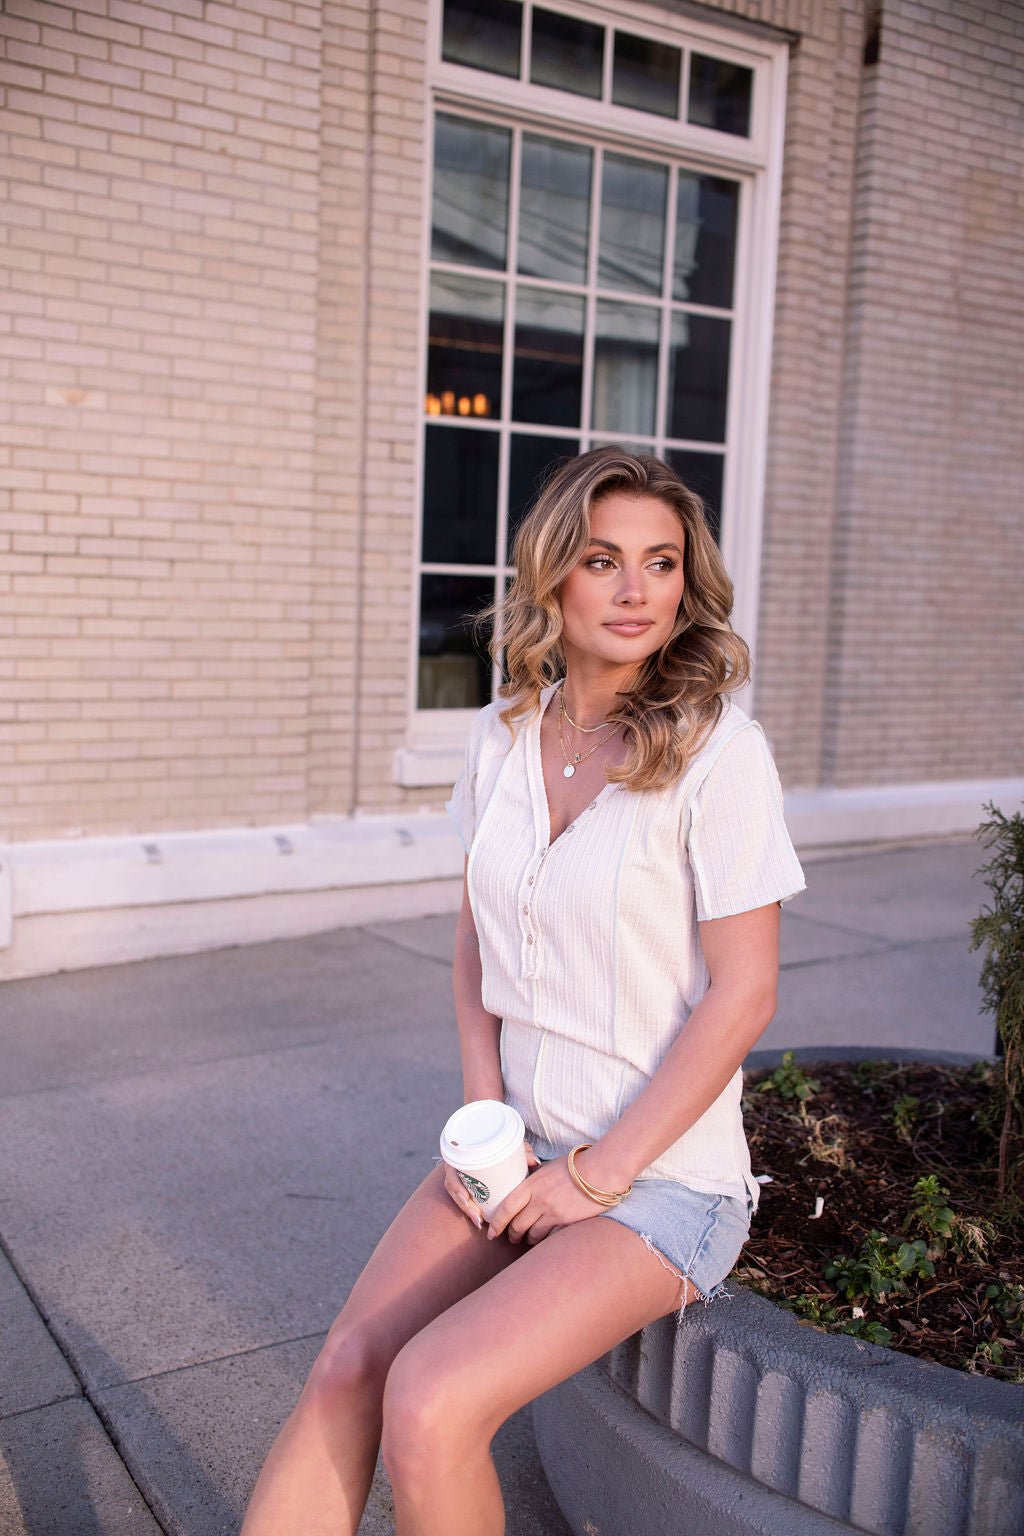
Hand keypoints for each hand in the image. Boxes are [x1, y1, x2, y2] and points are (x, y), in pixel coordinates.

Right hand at [442, 1140, 541, 1229]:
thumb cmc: (500, 1143)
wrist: (493, 1142)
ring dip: (467, 1209)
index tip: (466, 1198)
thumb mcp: (509, 1145)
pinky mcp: (465, 1185)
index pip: (450, 1169)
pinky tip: (478, 1220)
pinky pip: (463, 1199)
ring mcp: (459, 1175)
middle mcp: (456, 1164)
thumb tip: (534, 1161)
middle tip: (477, 1216)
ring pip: (457, 1195)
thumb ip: (521, 1150)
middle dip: (464, 1204)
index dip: (455, 1185)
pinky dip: (469, 1209)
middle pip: (453, 1186)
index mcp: (460, 1152)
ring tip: (479, 1221)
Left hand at [486, 1154, 603, 1245]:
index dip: (496, 1222)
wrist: (602, 1171)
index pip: (507, 1207)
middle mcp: (540, 1200)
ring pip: (532, 1234)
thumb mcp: (549, 1167)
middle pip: (517, 1224)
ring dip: (528, 1239)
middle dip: (512, 1234)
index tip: (491, 1232)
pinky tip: (545, 1239)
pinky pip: (549, 1238)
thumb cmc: (577, 1165)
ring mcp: (553, 1212)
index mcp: (532, 1184)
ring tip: (528, 1239)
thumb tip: (525, 1184)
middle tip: (512, 1237)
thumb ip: (536, 1178)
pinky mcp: (566, 1222)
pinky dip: (544, 1240)